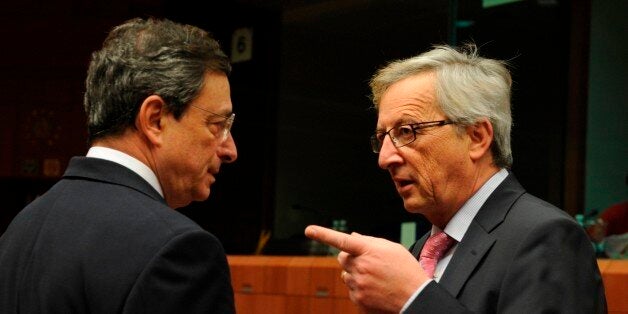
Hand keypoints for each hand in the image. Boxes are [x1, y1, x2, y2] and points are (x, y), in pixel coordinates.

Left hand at [305, 225, 429, 311]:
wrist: (415, 297)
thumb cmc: (405, 269)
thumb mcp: (391, 248)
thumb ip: (369, 241)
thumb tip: (352, 236)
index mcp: (368, 251)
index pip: (342, 240)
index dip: (323, 234)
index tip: (309, 230)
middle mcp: (360, 267)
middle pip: (342, 258)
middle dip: (350, 258)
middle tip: (367, 262)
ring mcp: (358, 284)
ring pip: (346, 274)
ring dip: (355, 273)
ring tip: (376, 277)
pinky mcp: (358, 299)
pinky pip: (350, 288)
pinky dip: (359, 287)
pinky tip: (375, 288)